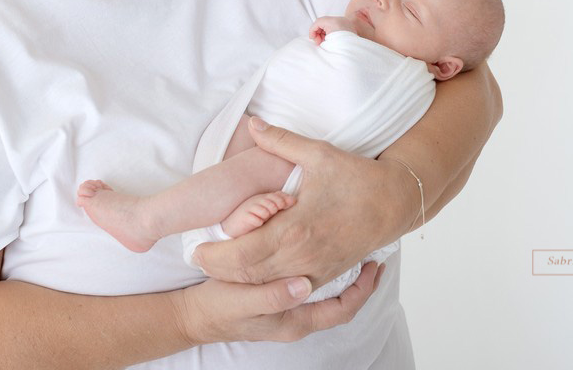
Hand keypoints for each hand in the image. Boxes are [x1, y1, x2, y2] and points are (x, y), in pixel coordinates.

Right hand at [170, 261, 384, 344]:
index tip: (376, 265)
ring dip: (344, 275)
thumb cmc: (220, 308)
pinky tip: (323, 253)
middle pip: (341, 302)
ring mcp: (290, 310)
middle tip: (373, 253)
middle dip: (360, 281)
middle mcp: (298, 319)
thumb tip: (305, 285)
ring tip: (355, 250)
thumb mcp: (244, 300)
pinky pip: (313, 287)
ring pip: (329, 294)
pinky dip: (324, 271)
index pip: (343, 309)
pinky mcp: (281, 298)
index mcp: (296, 321)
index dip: (364, 289)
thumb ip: (273, 295)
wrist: (196, 316)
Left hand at [191, 118, 413, 287]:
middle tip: (201, 256)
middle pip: (248, 277)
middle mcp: (302, 257)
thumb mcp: (319, 154)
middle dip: (220, 271)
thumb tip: (252, 124)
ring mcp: (314, 271)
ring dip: (241, 280)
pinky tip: (254, 271)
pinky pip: (288, 290)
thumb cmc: (358, 178)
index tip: (197, 246)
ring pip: (266, 288)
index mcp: (295, 230)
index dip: (214, 256)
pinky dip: (266, 285)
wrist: (395, 203)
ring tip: (222, 263)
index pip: (242, 255)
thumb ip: (281, 141)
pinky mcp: (325, 276)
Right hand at [308, 15, 358, 44]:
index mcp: (334, 22)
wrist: (356, 55)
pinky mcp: (349, 28)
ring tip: (325, 43)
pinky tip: (331, 42)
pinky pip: (336, 27)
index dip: (313, 30)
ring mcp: (346, 23)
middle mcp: (341, 20)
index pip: (319, 21)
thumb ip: (317, 37)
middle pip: (324, 22)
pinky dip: (331, 33)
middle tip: (319, 42)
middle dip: (319, 32)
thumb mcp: (326, 43)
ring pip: (329, 25)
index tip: (312, 39)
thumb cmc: (342, 49)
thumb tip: (315, 37)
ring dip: (324, 33)